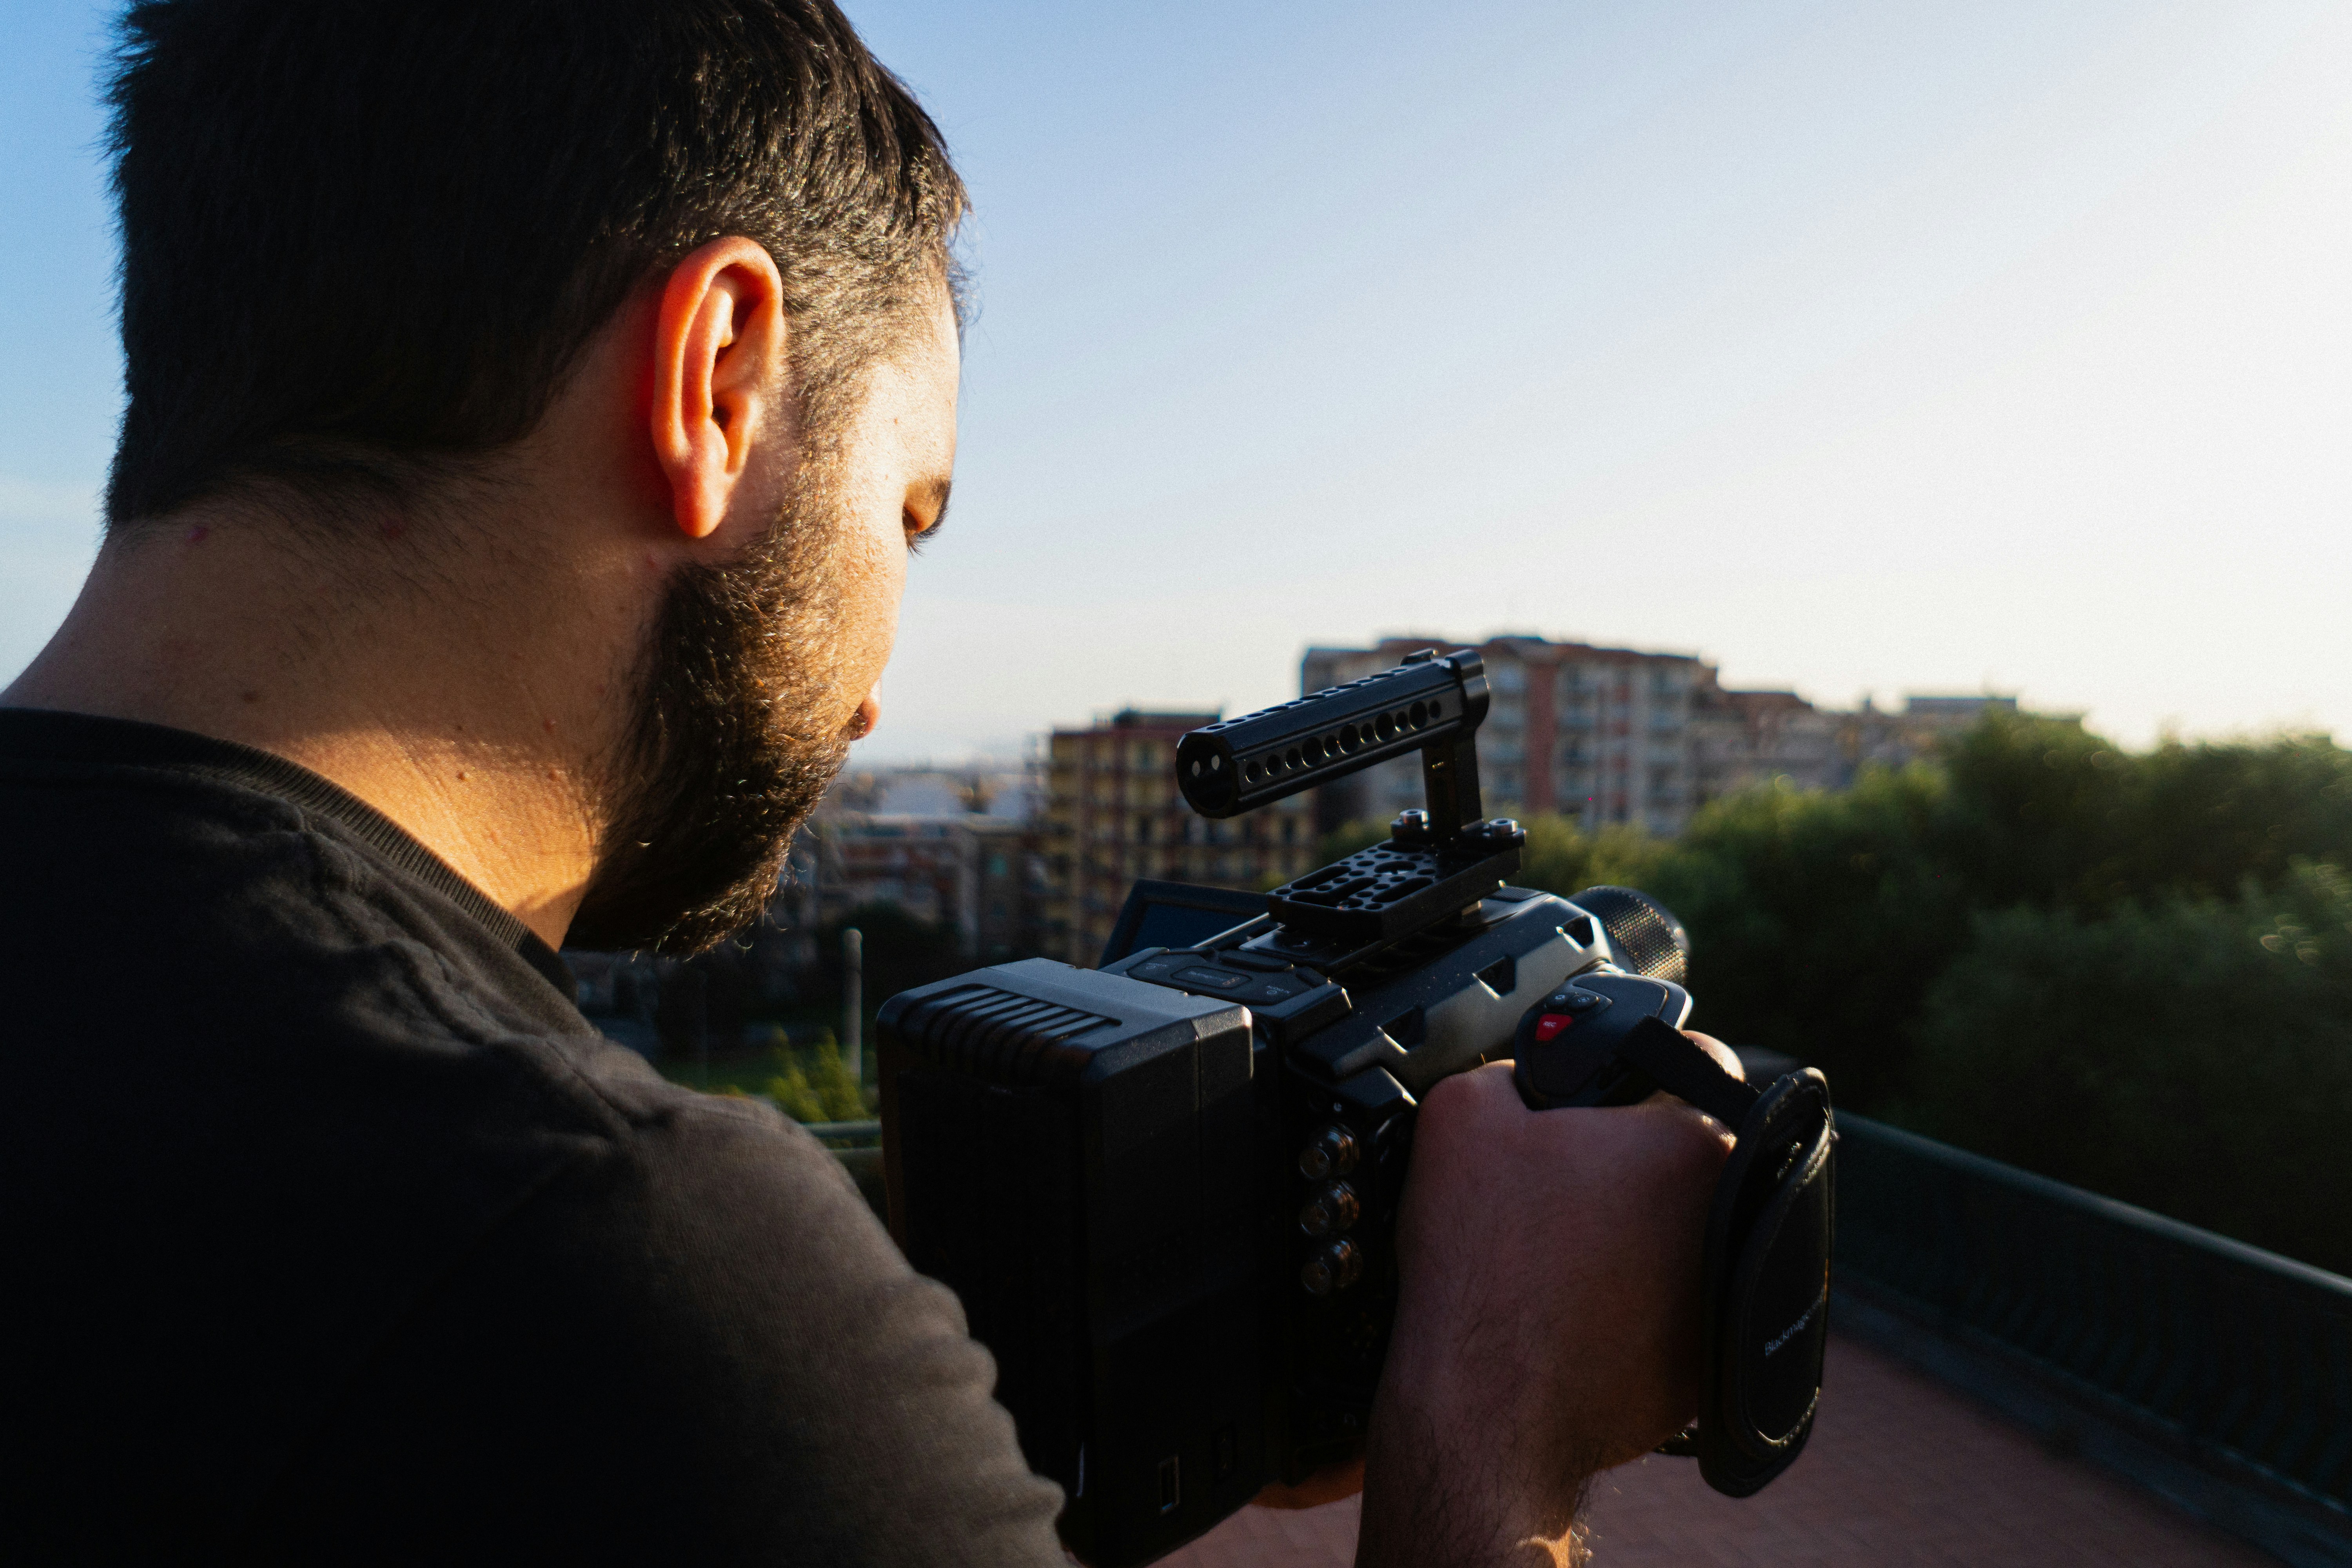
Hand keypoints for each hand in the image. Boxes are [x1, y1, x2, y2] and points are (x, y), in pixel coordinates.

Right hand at [1354, 1037, 1739, 1566]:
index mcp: (1694, 1144)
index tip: (1606, 1091)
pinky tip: (1575, 1301)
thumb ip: (1511, 1069)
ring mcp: (1732, 1296)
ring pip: (1687, 1229)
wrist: (1485, 1412)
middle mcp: (1738, 1216)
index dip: (1643, 1062)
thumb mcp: (1460, 1112)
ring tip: (1564, 1246)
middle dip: (1639, 1153)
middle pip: (1693, 1152)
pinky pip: (1680, 1302)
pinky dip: (1639, 1296)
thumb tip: (1530, 1077)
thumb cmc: (1481, 1267)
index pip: (1702, 1059)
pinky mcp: (1711, 1362)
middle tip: (1566, 1176)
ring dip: (1642, 1226)